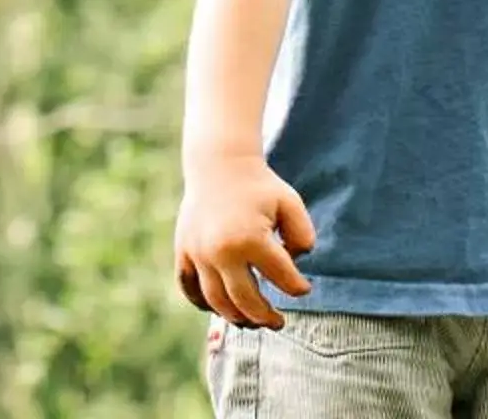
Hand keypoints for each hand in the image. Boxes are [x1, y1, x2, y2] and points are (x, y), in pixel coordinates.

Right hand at [173, 153, 317, 326]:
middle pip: (245, 301)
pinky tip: (222, 307)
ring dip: (237, 317)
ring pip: (216, 301)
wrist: (218, 164)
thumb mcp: (291, 204)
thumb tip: (294, 267)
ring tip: (252, 321)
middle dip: (265, 317)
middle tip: (279, 323)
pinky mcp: (183, 251)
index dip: (298, 287)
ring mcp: (198, 253)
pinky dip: (204, 303)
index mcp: (251, 238)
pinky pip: (189, 288)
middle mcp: (220, 251)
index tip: (304, 288)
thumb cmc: (260, 186)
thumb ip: (303, 237)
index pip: (282, 279)